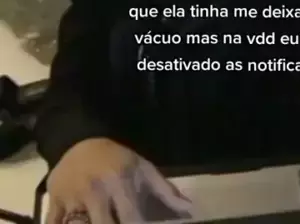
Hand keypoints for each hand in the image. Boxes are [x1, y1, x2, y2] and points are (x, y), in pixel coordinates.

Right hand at [46, 138, 190, 223]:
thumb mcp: (143, 168)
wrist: (79, 141)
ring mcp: (72, 198)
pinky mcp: (54, 203)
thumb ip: (165, 190)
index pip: (132, 220)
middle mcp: (96, 191)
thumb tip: (189, 209)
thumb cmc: (116, 159)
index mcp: (121, 182)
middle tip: (123, 222)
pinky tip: (79, 223)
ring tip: (102, 219)